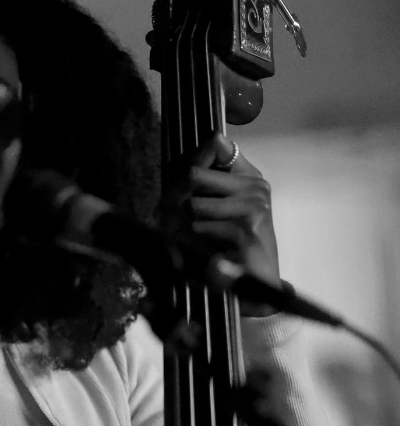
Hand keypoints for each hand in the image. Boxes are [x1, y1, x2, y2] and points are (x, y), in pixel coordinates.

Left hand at [163, 132, 281, 316]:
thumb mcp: (224, 208)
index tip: (175, 189)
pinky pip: (200, 228)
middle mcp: (255, 188)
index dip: (186, 164)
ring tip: (183, 238)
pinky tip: (198, 251)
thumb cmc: (237, 245)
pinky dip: (191, 242)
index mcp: (250, 176)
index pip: (214, 145)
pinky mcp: (247, 232)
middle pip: (193, 175)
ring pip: (193, 204)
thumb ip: (211, 179)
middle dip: (174, 198)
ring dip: (180, 225)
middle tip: (165, 217)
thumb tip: (210, 142)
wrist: (261, 284)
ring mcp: (254, 209)